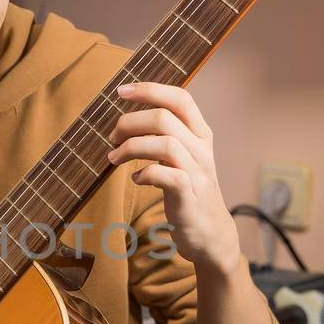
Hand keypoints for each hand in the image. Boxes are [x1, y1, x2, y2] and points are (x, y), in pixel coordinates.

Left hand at [106, 81, 239, 272]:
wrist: (211, 234)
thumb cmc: (189, 191)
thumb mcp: (183, 157)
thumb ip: (166, 136)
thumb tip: (130, 118)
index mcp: (200, 134)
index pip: (180, 98)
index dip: (150, 89)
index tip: (121, 91)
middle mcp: (202, 149)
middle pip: (163, 118)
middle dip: (129, 122)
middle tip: (112, 137)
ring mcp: (198, 173)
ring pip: (164, 144)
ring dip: (130, 147)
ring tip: (114, 158)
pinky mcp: (190, 196)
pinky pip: (165, 176)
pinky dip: (144, 173)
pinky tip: (136, 179)